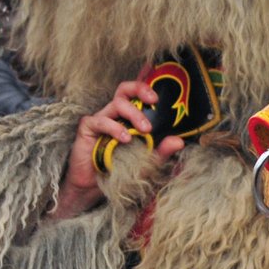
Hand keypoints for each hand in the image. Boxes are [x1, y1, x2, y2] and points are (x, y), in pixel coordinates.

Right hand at [51, 78, 184, 218]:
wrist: (95, 185)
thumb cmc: (120, 168)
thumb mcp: (147, 161)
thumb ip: (162, 150)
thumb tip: (179, 141)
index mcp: (128, 116)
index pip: (136, 94)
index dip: (144, 83)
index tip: (157, 84)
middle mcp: (114, 114)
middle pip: (124, 90)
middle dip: (140, 89)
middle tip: (154, 101)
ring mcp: (100, 119)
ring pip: (117, 104)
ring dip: (134, 114)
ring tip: (146, 130)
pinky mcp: (88, 128)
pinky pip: (101, 121)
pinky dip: (115, 128)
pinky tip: (125, 139)